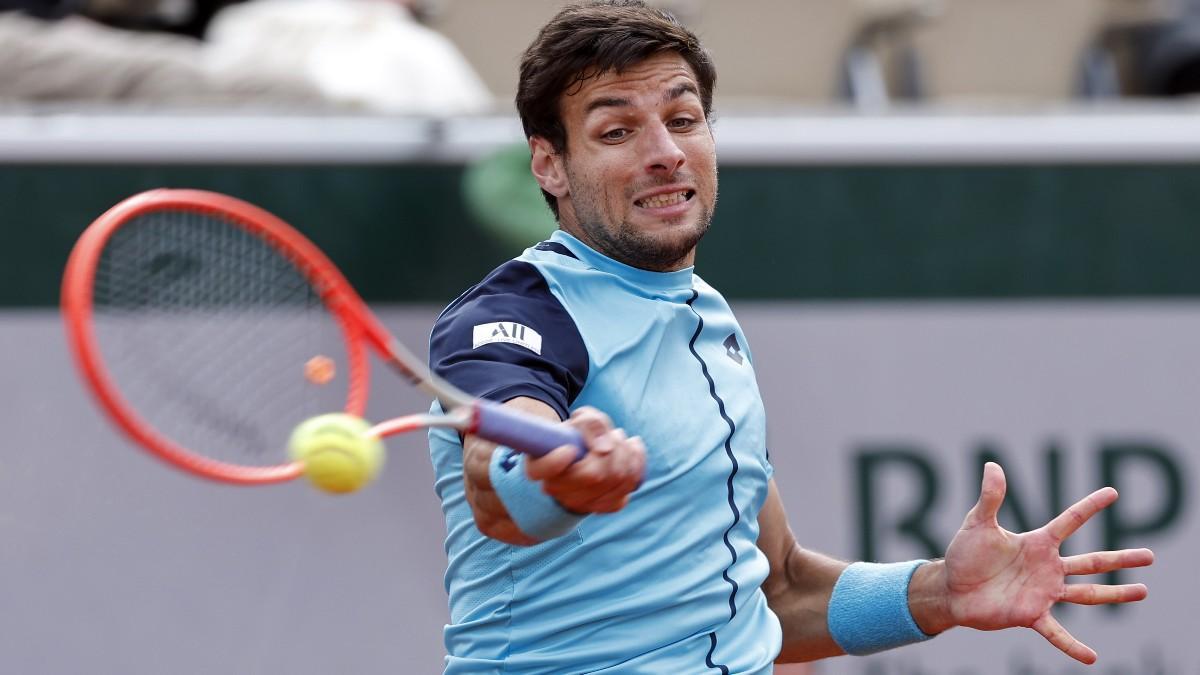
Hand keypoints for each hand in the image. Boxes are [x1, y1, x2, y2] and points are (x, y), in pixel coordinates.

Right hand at [524, 406, 645, 512]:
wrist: (585, 458)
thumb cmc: (578, 436)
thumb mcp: (579, 420)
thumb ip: (590, 424)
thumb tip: (605, 449)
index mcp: (540, 467)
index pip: (544, 470)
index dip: (556, 461)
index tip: (569, 448)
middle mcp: (558, 491)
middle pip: (594, 475)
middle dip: (613, 447)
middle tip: (613, 433)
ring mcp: (582, 503)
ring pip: (617, 479)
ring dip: (626, 452)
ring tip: (621, 439)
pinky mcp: (607, 506)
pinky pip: (630, 486)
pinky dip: (636, 463)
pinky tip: (631, 449)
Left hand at [926, 462, 1153, 663]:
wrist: (952, 588)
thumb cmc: (965, 554)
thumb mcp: (978, 523)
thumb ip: (990, 497)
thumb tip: (992, 465)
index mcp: (1038, 543)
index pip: (1070, 521)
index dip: (1090, 506)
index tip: (1113, 492)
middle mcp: (1047, 568)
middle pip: (1092, 562)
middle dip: (1121, 559)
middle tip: (1150, 555)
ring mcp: (1043, 593)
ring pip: (1087, 594)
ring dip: (1115, 594)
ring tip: (1143, 591)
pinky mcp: (1030, 615)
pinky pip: (1056, 632)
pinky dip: (1072, 646)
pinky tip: (1092, 657)